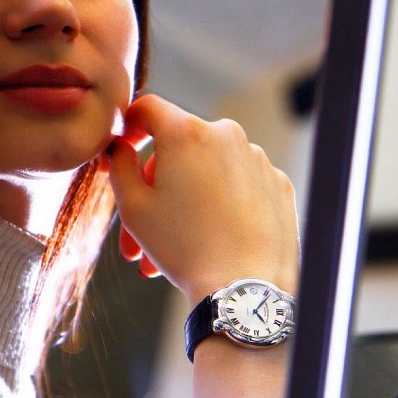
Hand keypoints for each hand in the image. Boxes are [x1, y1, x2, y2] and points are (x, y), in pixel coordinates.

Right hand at [107, 94, 298, 304]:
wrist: (243, 288)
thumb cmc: (184, 248)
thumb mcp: (133, 207)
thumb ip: (119, 165)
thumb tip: (120, 147)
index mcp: (187, 133)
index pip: (148, 109)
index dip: (129, 125)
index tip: (124, 147)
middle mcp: (227, 136)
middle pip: (180, 149)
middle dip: (155, 188)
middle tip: (138, 234)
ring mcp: (258, 160)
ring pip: (210, 171)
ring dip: (187, 201)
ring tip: (171, 250)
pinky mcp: (278, 185)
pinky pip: (241, 186)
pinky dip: (223, 205)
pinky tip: (211, 240)